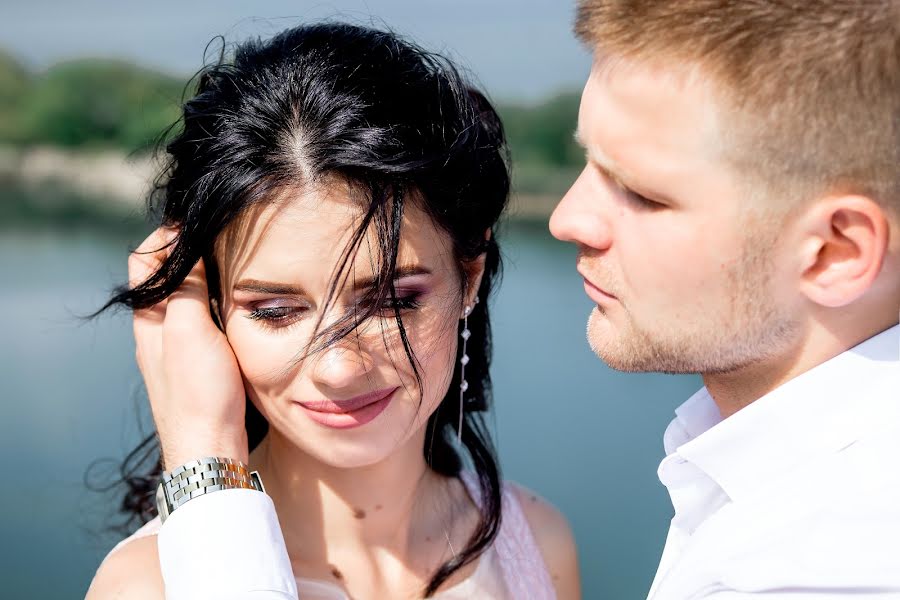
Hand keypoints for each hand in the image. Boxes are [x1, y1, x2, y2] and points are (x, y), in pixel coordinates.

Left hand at [129, 226, 248, 469]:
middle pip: (164, 280)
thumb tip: (189, 247)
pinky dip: (215, 309)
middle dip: (189, 256)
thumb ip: (186, 288)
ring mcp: (176, 353)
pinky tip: (238, 314)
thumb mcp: (190, 330)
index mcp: (149, 320)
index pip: (144, 262)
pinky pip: (201, 326)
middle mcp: (157, 334)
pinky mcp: (197, 369)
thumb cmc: (199, 392)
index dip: (166, 238)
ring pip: (184, 304)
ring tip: (234, 271)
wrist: (210, 450)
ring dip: (204, 283)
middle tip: (222, 242)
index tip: (199, 225)